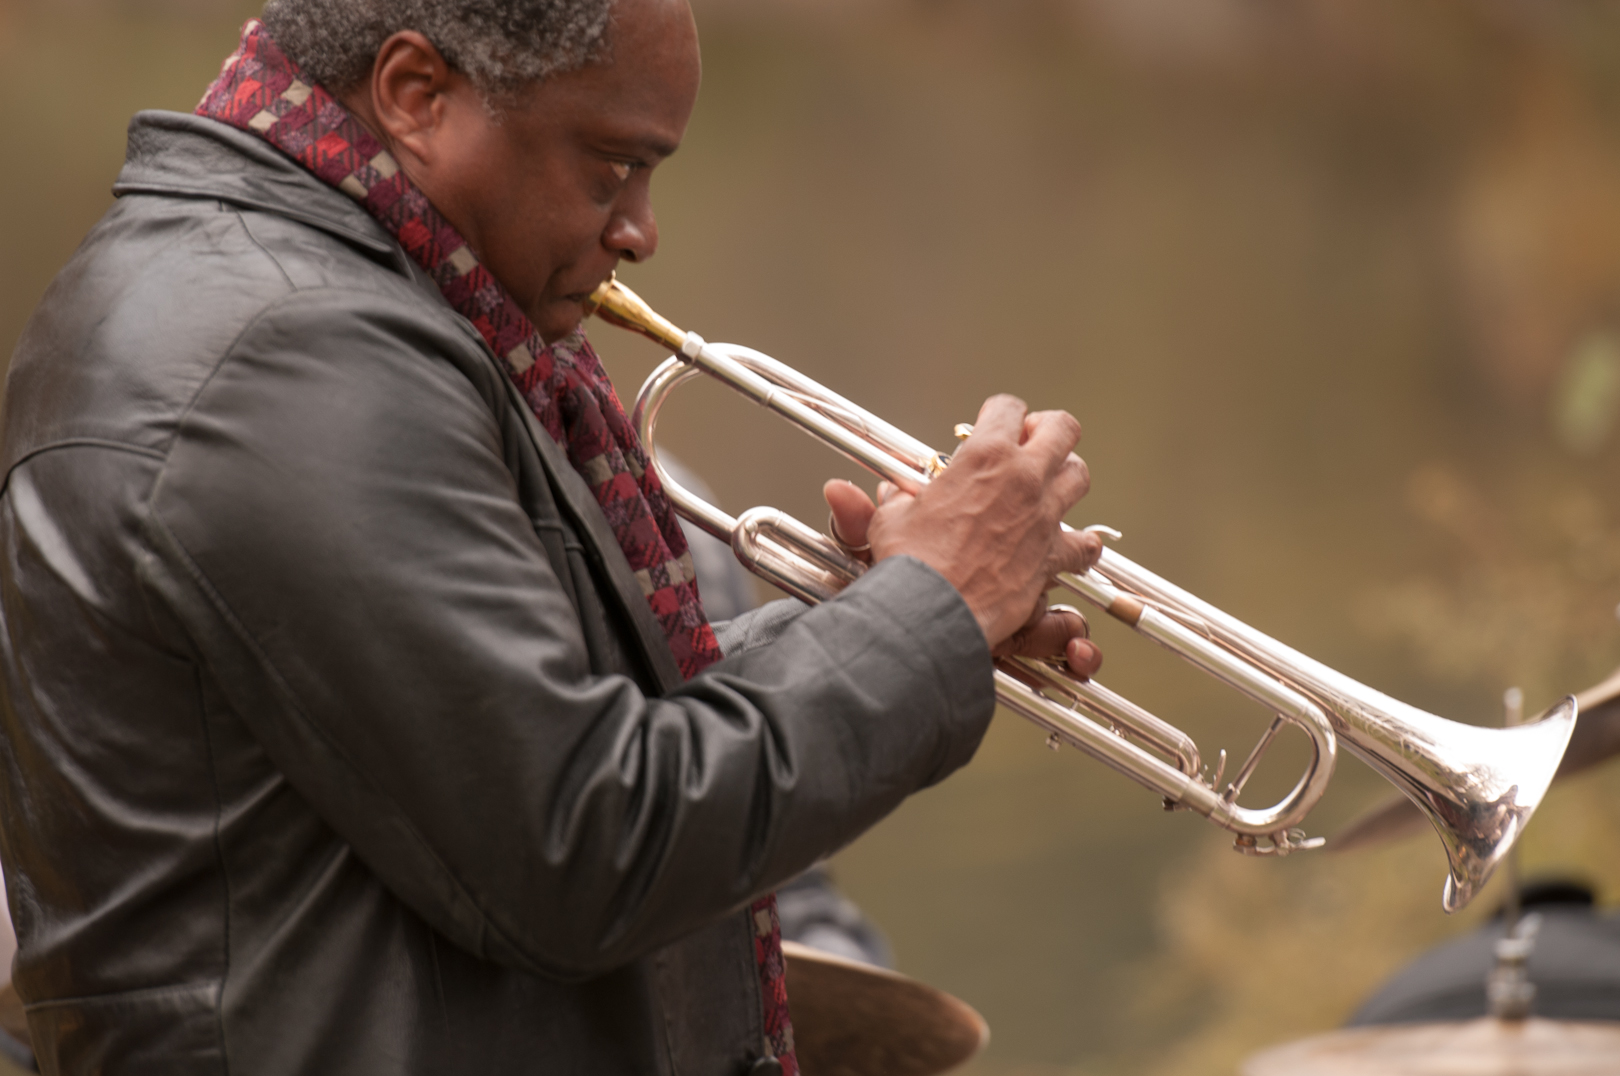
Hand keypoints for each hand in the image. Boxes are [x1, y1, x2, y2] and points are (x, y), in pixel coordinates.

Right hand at [824, 395, 1102, 676]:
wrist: (932, 612)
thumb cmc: (911, 563)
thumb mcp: (892, 518)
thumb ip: (897, 499)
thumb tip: (891, 494)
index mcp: (985, 457)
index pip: (1007, 408)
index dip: (1000, 413)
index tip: (992, 425)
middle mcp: (1023, 479)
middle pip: (1061, 429)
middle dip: (1048, 430)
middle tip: (1030, 443)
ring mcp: (1044, 517)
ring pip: (1079, 476)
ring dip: (1066, 476)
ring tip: (1048, 486)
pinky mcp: (1052, 556)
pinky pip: (1085, 545)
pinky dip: (1081, 544)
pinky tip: (1069, 545)